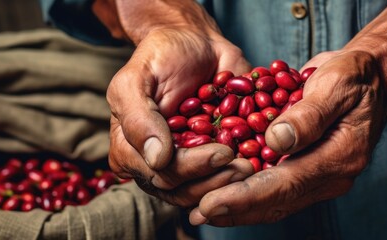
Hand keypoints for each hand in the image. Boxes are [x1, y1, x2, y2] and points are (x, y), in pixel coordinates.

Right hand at [104, 1, 252, 206]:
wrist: (193, 43)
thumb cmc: (161, 57)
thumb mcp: (137, 78)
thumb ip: (138, 117)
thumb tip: (156, 159)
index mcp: (130, 150)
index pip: (159, 174)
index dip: (191, 168)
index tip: (222, 152)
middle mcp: (154, 164)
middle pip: (182, 190)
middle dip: (214, 179)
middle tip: (244, 164)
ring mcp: (182, 166)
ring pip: (202, 192)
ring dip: (228, 182)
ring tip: (252, 165)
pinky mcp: (207, 162)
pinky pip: (221, 180)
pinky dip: (238, 176)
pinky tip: (257, 164)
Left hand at [189, 50, 386, 225]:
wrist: (373, 78)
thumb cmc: (356, 77)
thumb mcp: (337, 85)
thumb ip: (308, 115)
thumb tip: (276, 140)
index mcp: (339, 157)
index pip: (285, 184)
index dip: (245, 196)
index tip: (211, 202)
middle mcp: (329, 174)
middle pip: (276, 202)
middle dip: (235, 209)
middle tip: (197, 213)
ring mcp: (318, 174)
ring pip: (274, 201)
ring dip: (237, 207)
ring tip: (202, 211)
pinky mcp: (307, 168)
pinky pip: (275, 188)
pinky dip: (247, 193)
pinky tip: (222, 192)